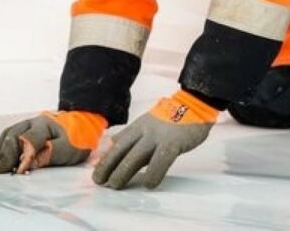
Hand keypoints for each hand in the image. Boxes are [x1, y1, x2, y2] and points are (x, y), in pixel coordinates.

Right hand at [0, 111, 107, 174]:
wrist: (83, 125)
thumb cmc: (76, 139)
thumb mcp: (69, 149)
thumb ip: (50, 155)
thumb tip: (29, 164)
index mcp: (46, 125)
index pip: (29, 140)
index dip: (22, 157)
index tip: (18, 171)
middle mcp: (33, 123)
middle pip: (13, 135)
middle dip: (5, 154)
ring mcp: (27, 124)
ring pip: (8, 134)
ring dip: (0, 150)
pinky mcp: (24, 129)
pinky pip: (7, 135)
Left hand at [92, 90, 218, 188]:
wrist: (194, 104)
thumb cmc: (170, 119)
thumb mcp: (146, 124)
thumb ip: (131, 137)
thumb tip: (112, 148)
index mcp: (137, 127)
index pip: (115, 144)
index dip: (104, 159)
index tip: (95, 173)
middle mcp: (143, 130)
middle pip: (121, 150)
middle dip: (107, 166)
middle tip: (99, 181)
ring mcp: (157, 136)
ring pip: (135, 156)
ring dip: (123, 172)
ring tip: (115, 185)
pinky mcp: (173, 142)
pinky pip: (160, 160)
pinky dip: (153, 173)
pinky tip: (149, 184)